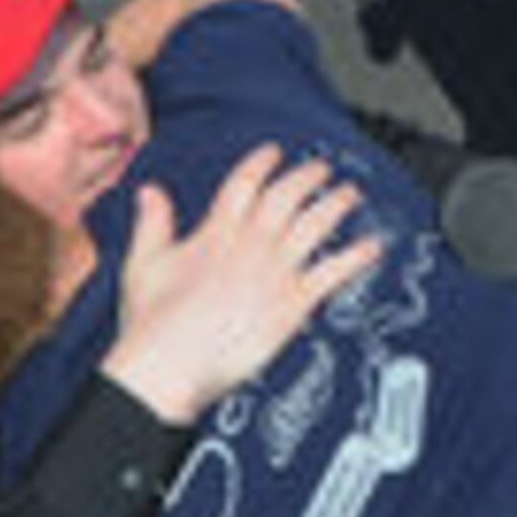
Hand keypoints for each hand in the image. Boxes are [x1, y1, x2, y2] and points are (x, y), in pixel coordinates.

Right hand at [102, 146, 381, 423]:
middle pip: (287, 195)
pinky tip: (372, 246)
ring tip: (350, 194)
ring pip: (315, 224)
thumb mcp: (144, 262)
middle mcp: (250, 243)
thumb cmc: (153, 323)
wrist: (170, 363)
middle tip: (322, 168)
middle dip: (307, 177)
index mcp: (215, 232)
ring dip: (336, 204)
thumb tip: (150, 191)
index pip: (244, 183)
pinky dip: (356, 256)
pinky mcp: (293, 302)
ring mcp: (275, 270)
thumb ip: (153, 222)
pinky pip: (333, 271)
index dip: (262, 163)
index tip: (273, 153)